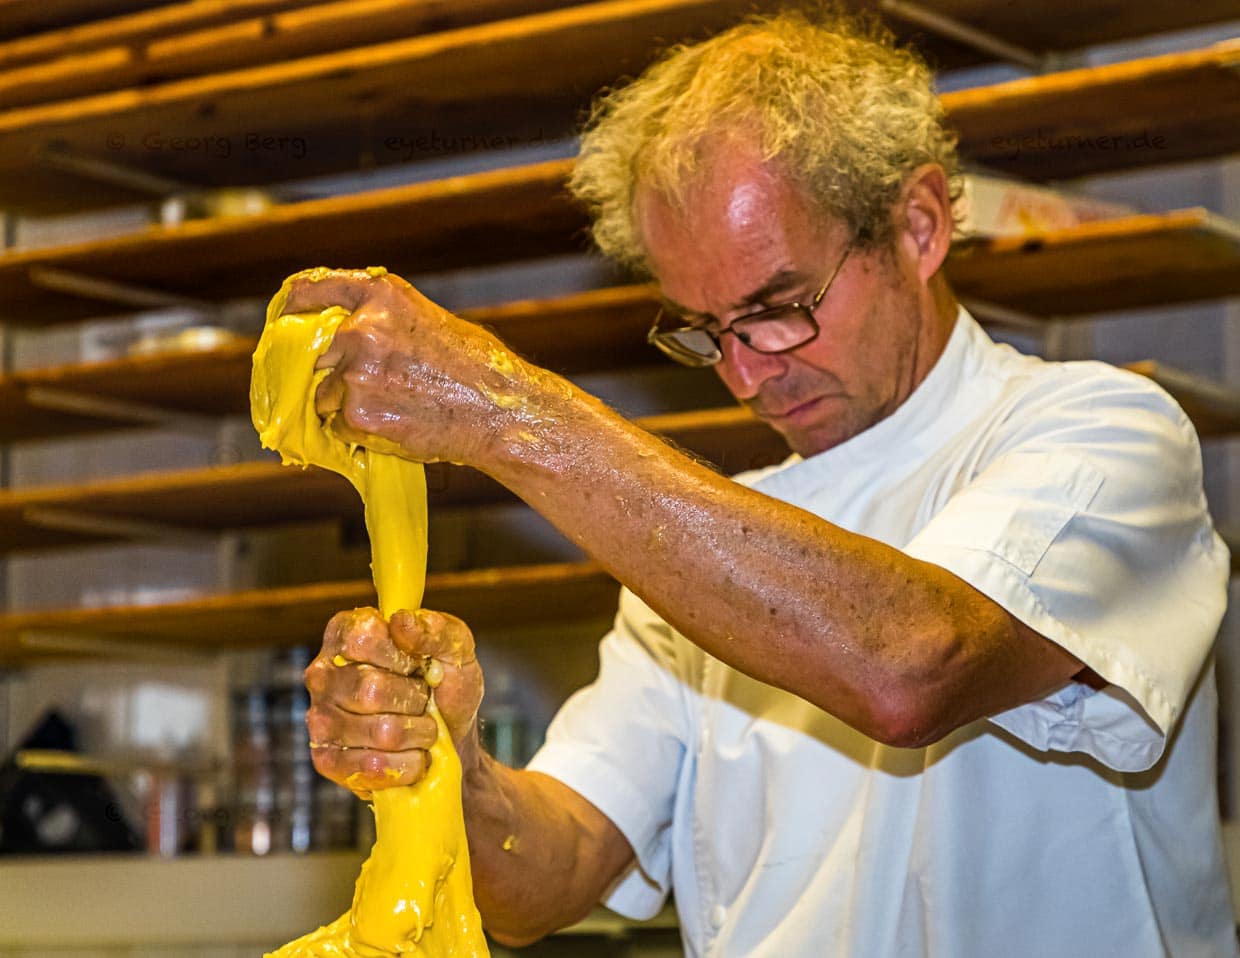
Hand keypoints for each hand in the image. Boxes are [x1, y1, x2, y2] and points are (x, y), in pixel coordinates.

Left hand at [278, 267, 535, 466]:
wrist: (498, 411)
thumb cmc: (475, 367)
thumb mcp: (428, 320)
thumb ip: (382, 321)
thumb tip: (343, 337)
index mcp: (380, 295)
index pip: (313, 290)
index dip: (293, 306)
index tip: (284, 317)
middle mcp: (361, 328)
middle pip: (310, 350)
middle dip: (321, 369)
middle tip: (344, 383)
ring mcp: (355, 373)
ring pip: (321, 395)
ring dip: (342, 405)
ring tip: (389, 409)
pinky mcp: (356, 414)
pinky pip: (336, 425)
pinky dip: (354, 430)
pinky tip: (391, 426)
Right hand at [304, 606, 483, 797]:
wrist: (451, 738)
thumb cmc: (446, 685)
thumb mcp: (455, 648)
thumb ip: (434, 628)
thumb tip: (401, 621)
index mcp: (347, 632)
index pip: (363, 639)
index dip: (401, 657)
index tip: (418, 664)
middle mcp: (323, 674)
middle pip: (371, 689)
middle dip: (415, 699)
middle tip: (424, 700)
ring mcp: (320, 719)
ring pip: (380, 732)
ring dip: (417, 734)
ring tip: (421, 727)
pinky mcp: (327, 761)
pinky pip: (373, 767)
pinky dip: (408, 765)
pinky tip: (411, 755)